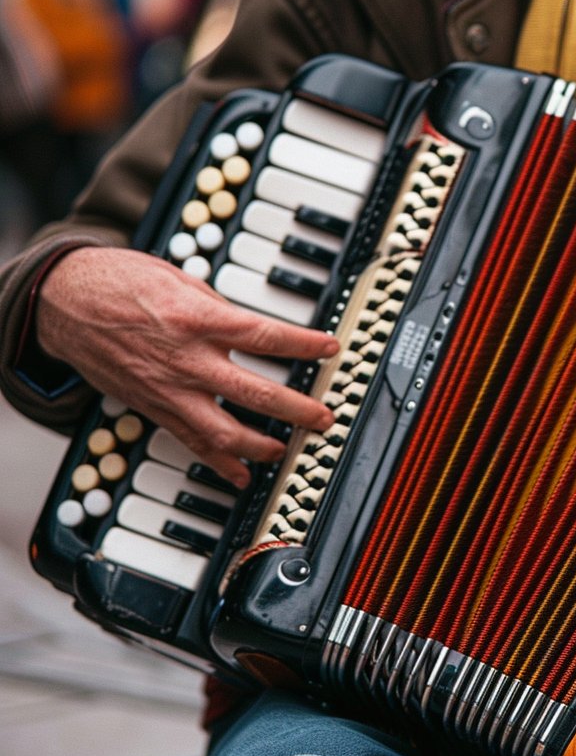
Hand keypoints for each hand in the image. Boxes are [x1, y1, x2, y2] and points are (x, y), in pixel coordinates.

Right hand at [37, 247, 338, 486]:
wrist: (63, 301)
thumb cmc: (120, 282)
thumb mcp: (180, 280)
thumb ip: (220, 310)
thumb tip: (253, 329)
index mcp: (197, 320)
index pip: (266, 336)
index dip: (305, 345)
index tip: (333, 349)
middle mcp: (187, 361)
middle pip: (256, 393)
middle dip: (298, 409)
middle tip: (324, 418)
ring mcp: (169, 390)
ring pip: (224, 432)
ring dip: (262, 446)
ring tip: (287, 449)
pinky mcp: (153, 408)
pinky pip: (190, 444)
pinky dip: (219, 464)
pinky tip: (242, 475)